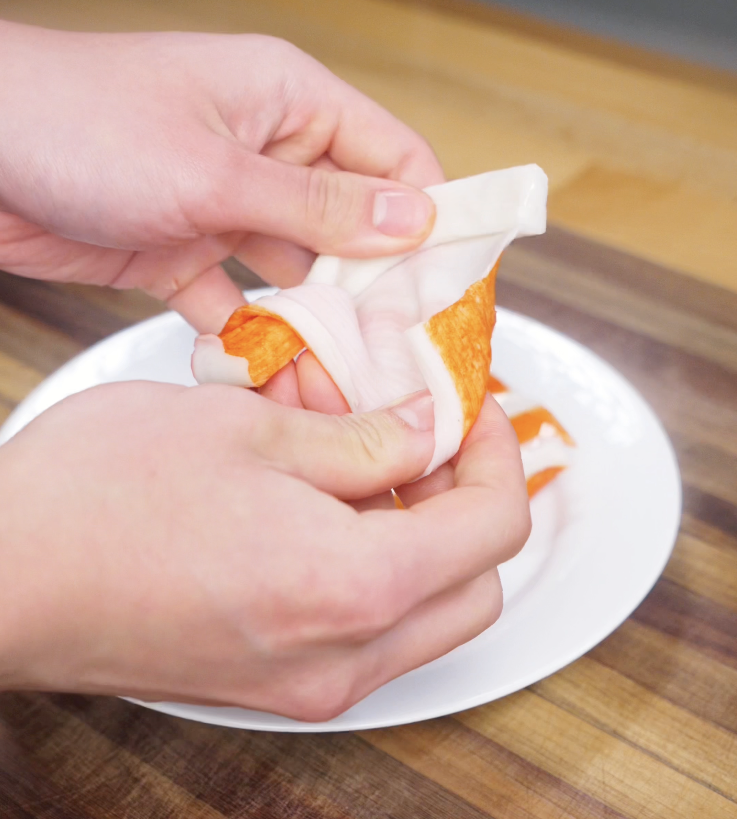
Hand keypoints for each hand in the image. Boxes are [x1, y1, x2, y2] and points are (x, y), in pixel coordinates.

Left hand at [0, 21, 442, 331]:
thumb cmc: (78, 122)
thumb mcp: (213, 170)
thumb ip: (315, 205)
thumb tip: (410, 221)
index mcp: (291, 106)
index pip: (395, 161)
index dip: (431, 221)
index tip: (452, 286)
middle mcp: (268, 156)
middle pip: (352, 231)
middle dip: (374, 294)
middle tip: (396, 356)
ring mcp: (228, 208)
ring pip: (297, 277)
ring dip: (314, 329)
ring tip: (338, 383)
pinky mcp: (186, 253)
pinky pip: (238, 304)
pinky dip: (250, 340)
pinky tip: (266, 375)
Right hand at [0, 385, 528, 720]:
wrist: (6, 575)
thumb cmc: (104, 496)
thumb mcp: (252, 430)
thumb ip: (362, 439)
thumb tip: (423, 433)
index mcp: (354, 586)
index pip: (494, 527)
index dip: (498, 453)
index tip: (472, 410)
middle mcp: (343, 657)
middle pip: (476, 586)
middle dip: (473, 503)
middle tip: (433, 440)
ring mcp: (307, 684)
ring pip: (429, 617)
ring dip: (427, 540)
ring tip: (376, 468)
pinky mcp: (272, 684)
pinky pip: (370, 635)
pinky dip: (379, 572)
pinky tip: (330, 512)